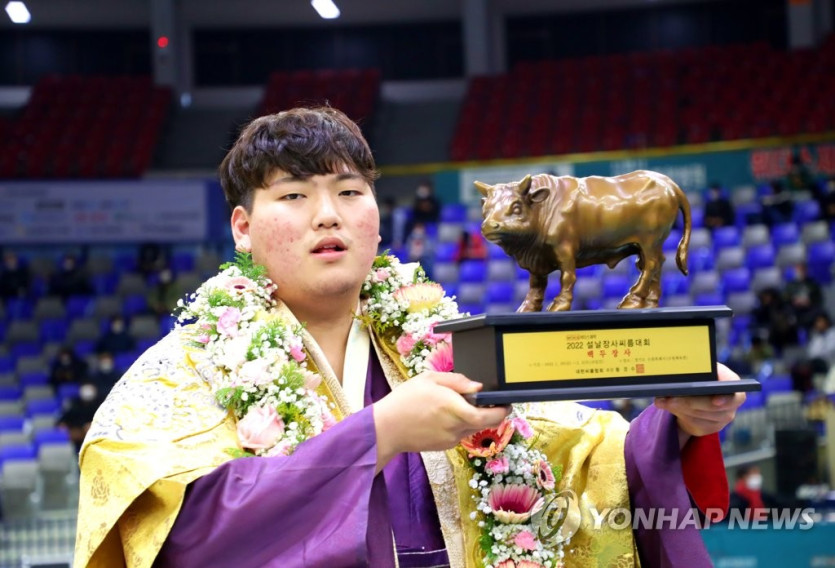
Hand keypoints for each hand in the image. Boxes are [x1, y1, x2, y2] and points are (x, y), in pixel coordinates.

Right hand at [373, 372, 509, 470]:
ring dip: (476, 418)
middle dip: (493, 415)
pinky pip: (461, 434)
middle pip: (485, 424)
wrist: (386, 429)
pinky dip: (461, 424)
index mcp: (453, 408)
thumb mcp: (429, 379)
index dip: (502, 411)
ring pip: (473, 429)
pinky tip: (447, 416)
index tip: (506, 403)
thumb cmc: (405, 400)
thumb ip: (456, 381)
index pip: (488, 416)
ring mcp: (450, 439)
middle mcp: (456, 426)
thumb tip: (478, 387)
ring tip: (463, 405)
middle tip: (494, 404)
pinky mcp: (444, 446)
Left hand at [653, 363, 745, 445]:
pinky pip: (693, 424)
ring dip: (679, 408)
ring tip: (663, 401)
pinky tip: (667, 406)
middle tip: (671, 398)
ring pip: (700, 416)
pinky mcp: (709, 428)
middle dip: (689, 402)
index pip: (735, 394)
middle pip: (712, 407)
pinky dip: (678, 414)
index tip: (715, 400)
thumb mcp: (700, 368)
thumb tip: (679, 369)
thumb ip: (696, 368)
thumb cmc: (699, 375)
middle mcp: (731, 404)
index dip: (726, 399)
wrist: (696, 392)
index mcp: (732, 384)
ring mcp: (722, 418)